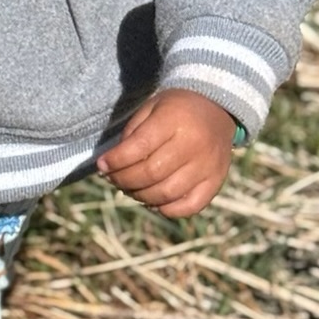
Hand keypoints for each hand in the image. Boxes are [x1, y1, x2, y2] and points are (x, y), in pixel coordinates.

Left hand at [95, 89, 236, 217]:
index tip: (101, 165)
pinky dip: (167, 210)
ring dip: (141, 196)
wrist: (217, 108)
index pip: (139, 147)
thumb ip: (132, 134)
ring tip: (129, 189)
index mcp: (175, 120)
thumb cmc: (176, 108)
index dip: (116, 160)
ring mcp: (207, 166)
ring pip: (167, 193)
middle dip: (124, 180)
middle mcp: (193, 145)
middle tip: (112, 179)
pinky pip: (190, 206)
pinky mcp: (216, 182)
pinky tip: (153, 202)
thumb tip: (112, 165)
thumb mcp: (151, 107)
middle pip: (151, 173)